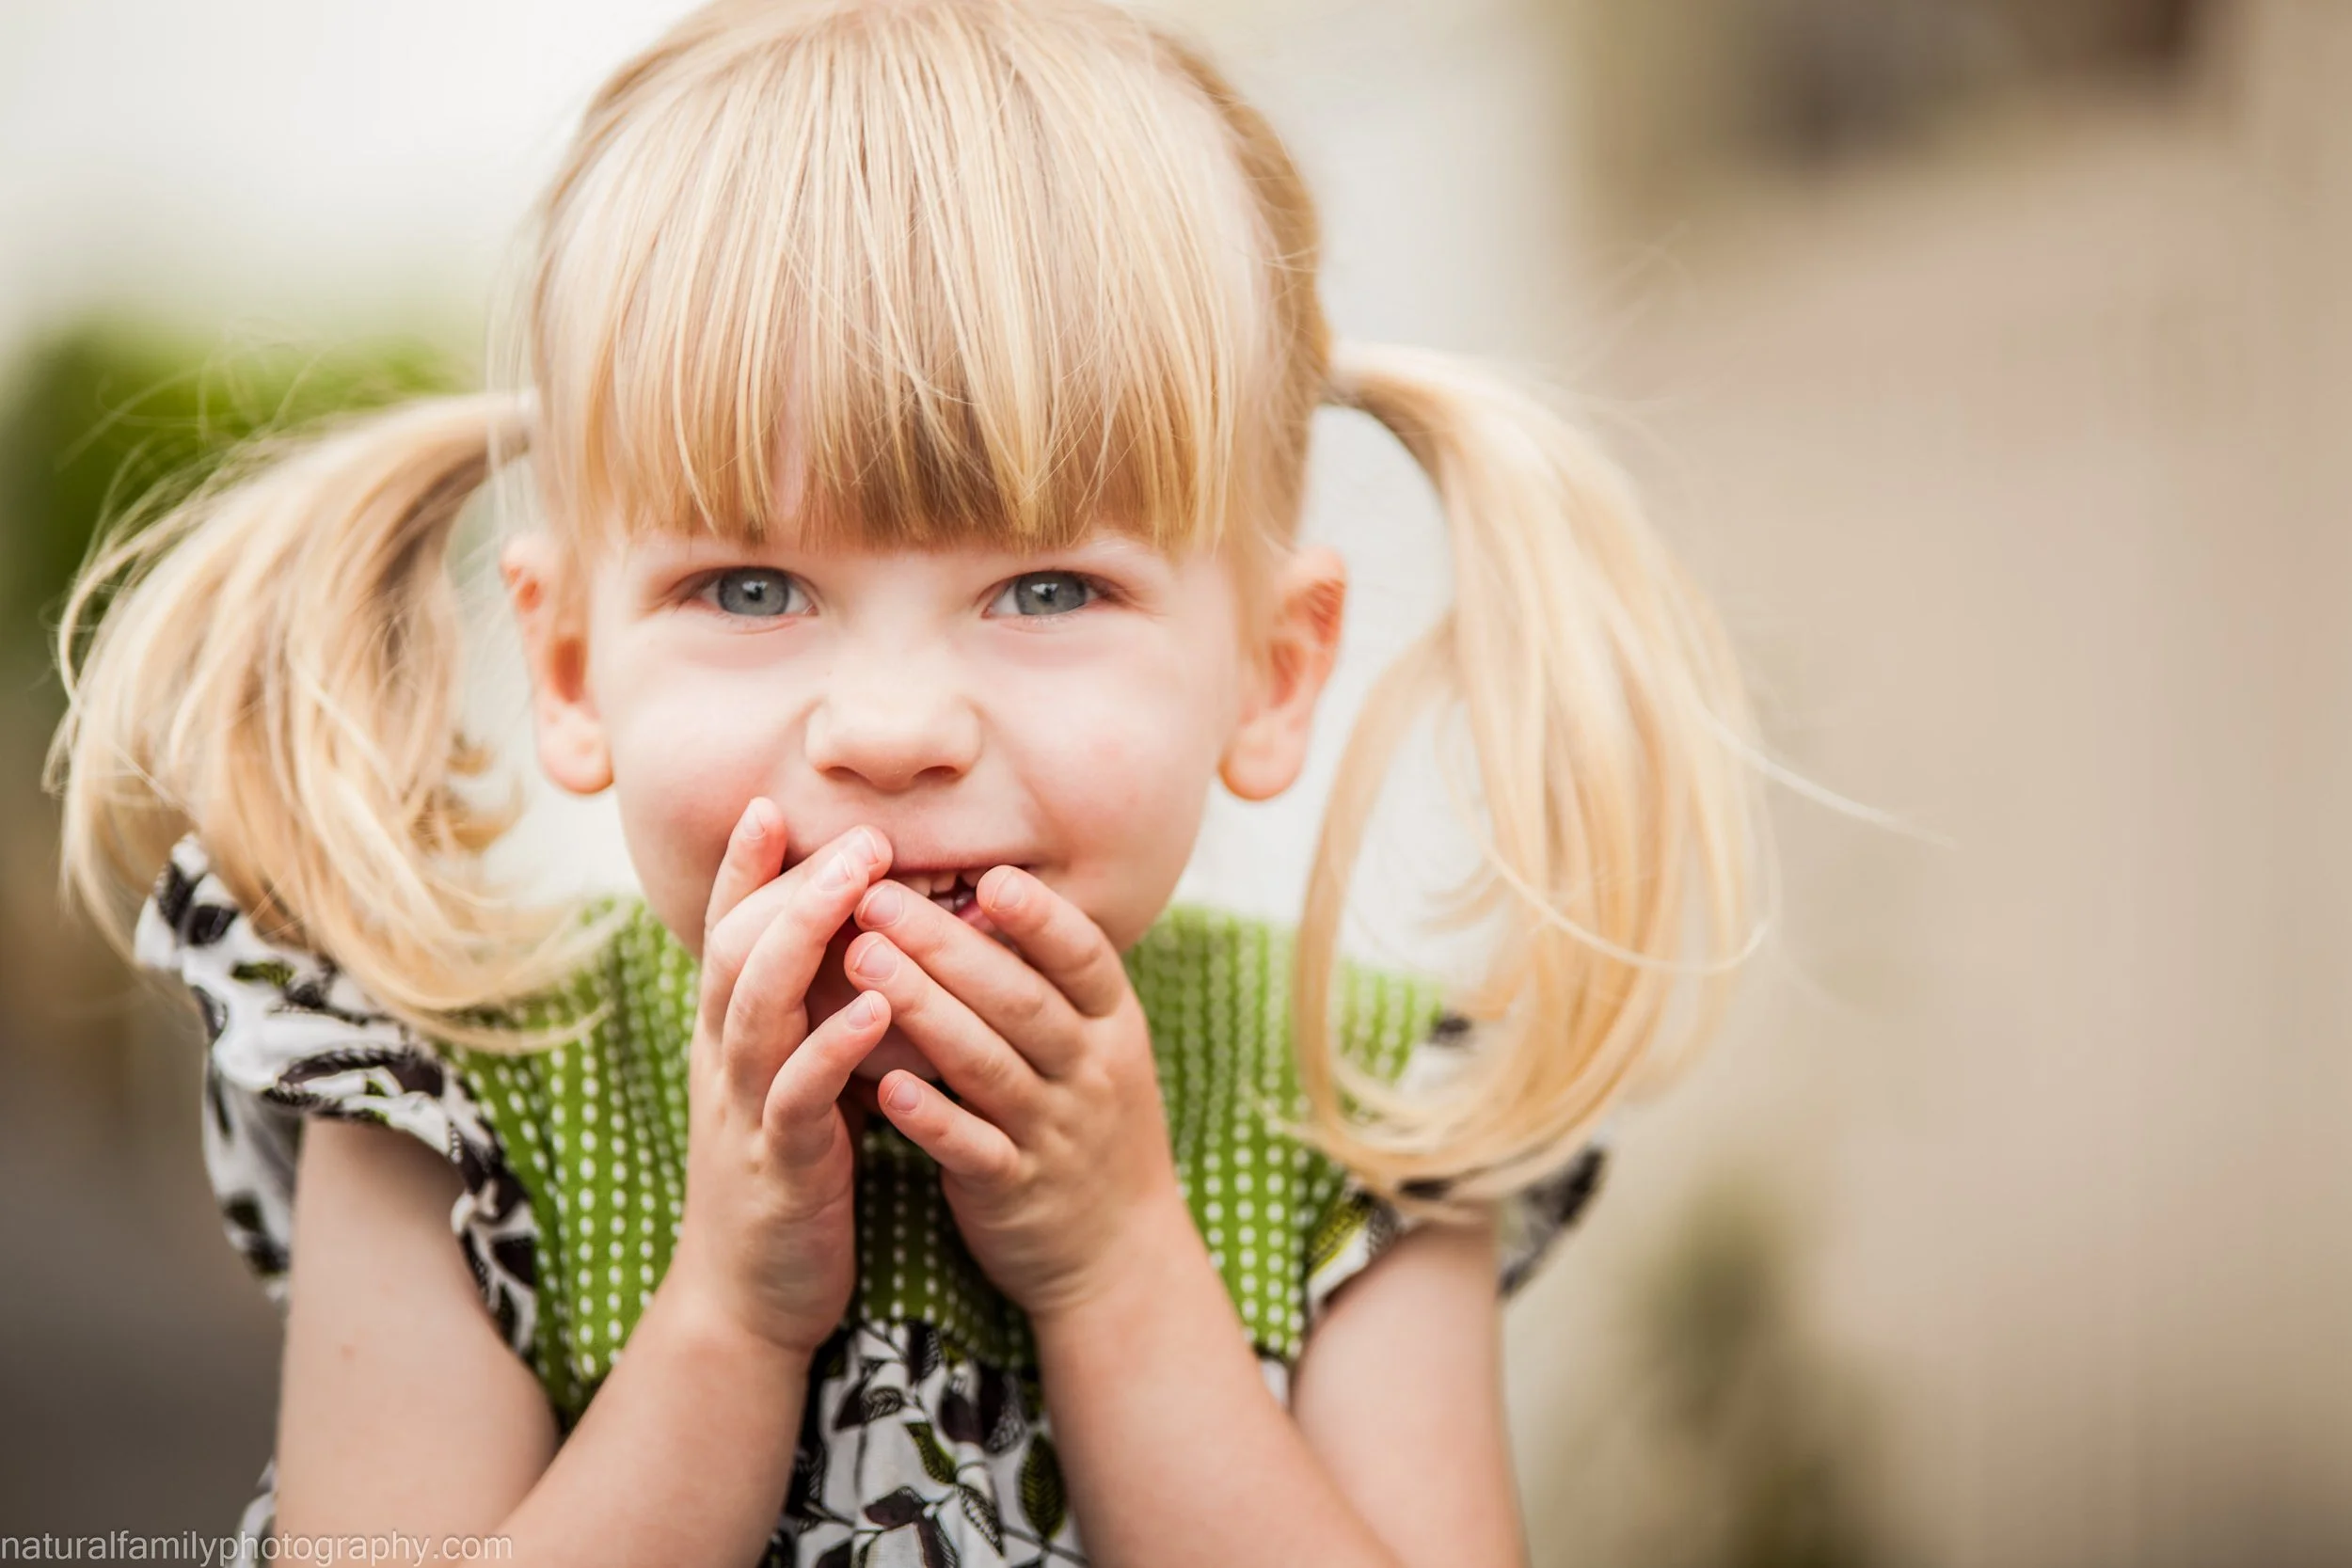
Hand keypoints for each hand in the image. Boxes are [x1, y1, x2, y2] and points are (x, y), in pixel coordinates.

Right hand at [665, 801, 896, 1359]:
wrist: (751, 1300)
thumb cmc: (789, 1178)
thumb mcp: (792, 1082)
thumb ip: (811, 1015)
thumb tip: (860, 940)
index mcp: (729, 1036)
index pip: (726, 931)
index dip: (744, 868)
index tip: (771, 802)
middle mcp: (724, 1061)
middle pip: (738, 948)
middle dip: (793, 883)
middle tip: (859, 833)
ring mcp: (742, 1111)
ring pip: (755, 1005)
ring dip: (806, 937)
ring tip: (862, 885)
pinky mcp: (776, 1166)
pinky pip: (797, 1095)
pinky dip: (833, 1045)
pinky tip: (877, 1006)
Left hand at [842, 867, 1184, 1317]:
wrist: (1120, 1254)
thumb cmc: (1089, 1125)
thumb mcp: (1095, 1046)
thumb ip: (1047, 981)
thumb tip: (980, 888)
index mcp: (1112, 1025)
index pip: (1084, 957)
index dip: (1040, 918)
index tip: (988, 875)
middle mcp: (1090, 1072)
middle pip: (1020, 1000)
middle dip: (947, 946)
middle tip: (877, 900)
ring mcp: (1056, 1133)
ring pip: (988, 1064)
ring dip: (923, 1010)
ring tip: (861, 961)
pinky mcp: (1015, 1190)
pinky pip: (972, 1148)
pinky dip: (930, 1117)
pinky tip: (884, 1085)